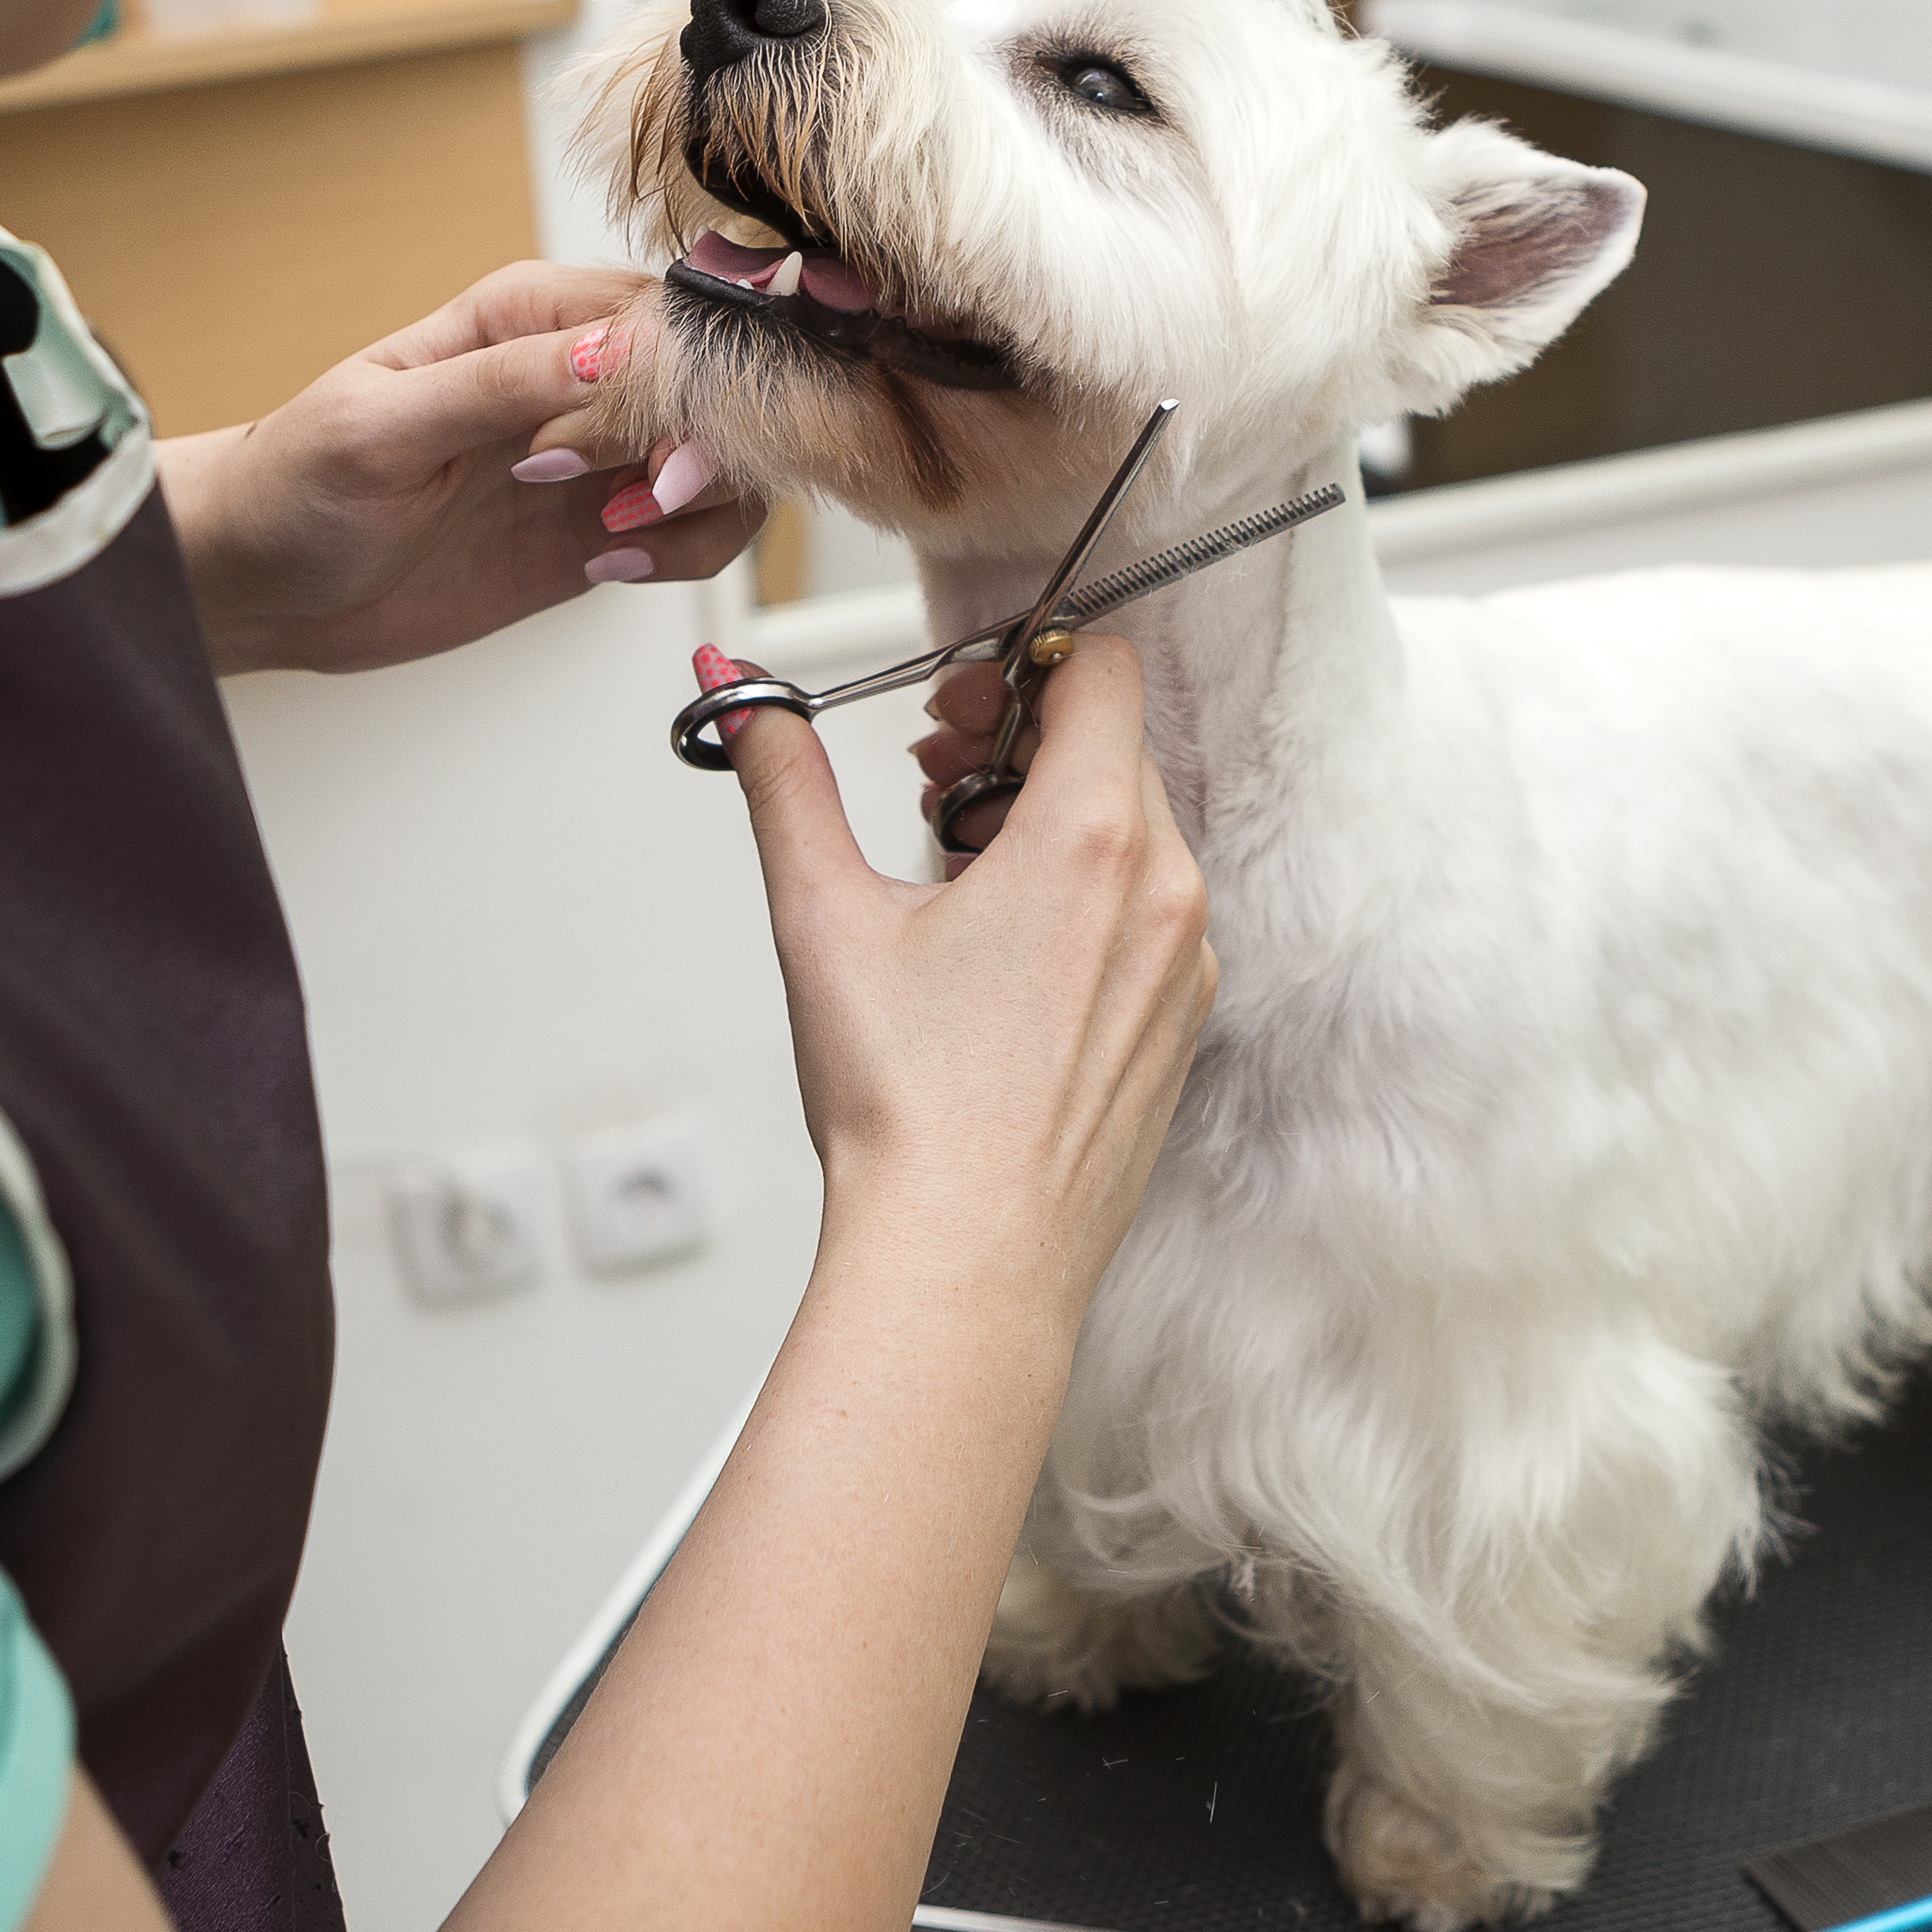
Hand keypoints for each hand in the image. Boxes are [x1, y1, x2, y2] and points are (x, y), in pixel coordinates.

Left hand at [159, 262, 759, 675]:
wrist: (263, 583)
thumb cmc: (294, 487)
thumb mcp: (379, 429)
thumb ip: (499, 385)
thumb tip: (607, 351)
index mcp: (526, 315)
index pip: (663, 319)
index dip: (682, 388)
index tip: (646, 454)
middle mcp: (575, 375)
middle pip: (717, 389)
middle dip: (703, 453)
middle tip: (632, 504)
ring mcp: (596, 453)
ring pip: (727, 462)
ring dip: (700, 510)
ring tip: (614, 538)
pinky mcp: (601, 525)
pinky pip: (696, 529)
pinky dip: (684, 552)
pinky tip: (612, 564)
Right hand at [703, 636, 1213, 1321]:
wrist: (967, 1263)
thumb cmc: (907, 1110)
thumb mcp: (823, 917)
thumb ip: (784, 781)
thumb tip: (743, 698)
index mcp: (1093, 839)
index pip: (1099, 668)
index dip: (1017, 668)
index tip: (950, 717)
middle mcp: (1167, 891)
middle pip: (1113, 746)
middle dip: (1017, 747)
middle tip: (930, 795)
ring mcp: (1188, 964)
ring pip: (1133, 832)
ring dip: (1047, 825)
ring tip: (955, 888)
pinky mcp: (1183, 1024)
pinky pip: (1149, 915)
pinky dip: (1084, 904)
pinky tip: (1001, 965)